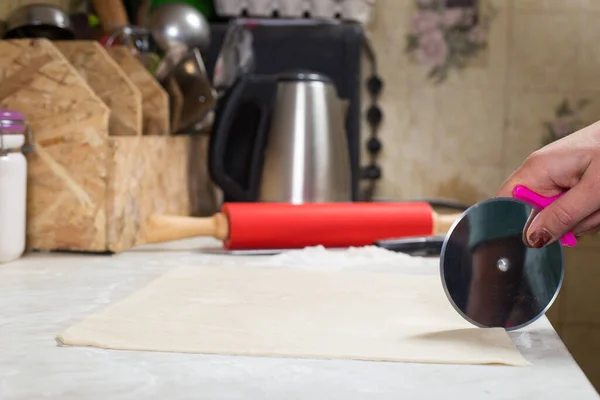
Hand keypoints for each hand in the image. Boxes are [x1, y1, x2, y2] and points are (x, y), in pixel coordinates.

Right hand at [497, 120, 599, 247]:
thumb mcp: (594, 190)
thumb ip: (562, 215)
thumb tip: (531, 238)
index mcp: (537, 169)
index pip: (504, 203)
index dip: (516, 224)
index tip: (542, 237)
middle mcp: (541, 172)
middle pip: (536, 216)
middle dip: (565, 223)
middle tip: (590, 212)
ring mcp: (557, 178)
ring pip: (559, 217)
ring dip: (585, 218)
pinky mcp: (573, 183)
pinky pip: (573, 210)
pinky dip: (591, 213)